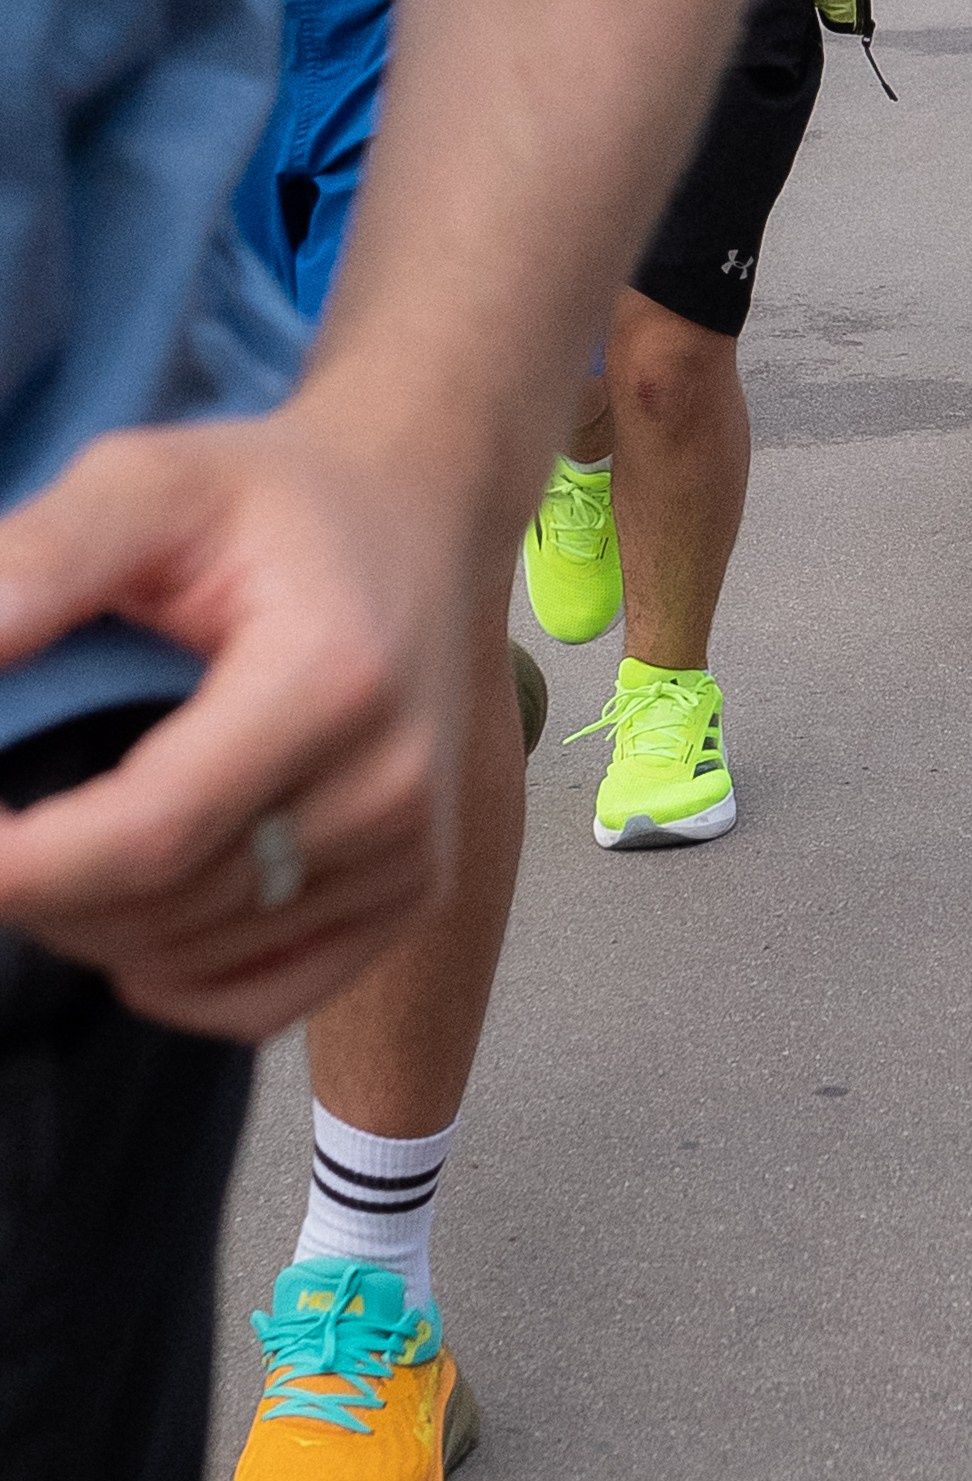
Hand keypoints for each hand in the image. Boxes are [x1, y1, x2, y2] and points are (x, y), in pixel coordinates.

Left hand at [0, 391, 482, 1040]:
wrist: (421, 516)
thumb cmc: (273, 500)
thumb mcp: (151, 480)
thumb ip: (45, 558)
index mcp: (334, 680)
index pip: (152, 833)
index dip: (24, 866)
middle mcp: (390, 786)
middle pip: (163, 910)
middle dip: (40, 888)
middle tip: (1, 815)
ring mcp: (411, 853)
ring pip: (195, 961)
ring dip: (92, 924)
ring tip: (61, 836)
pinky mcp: (412, 893)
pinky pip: (261, 1000)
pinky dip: (170, 982)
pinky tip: (129, 914)